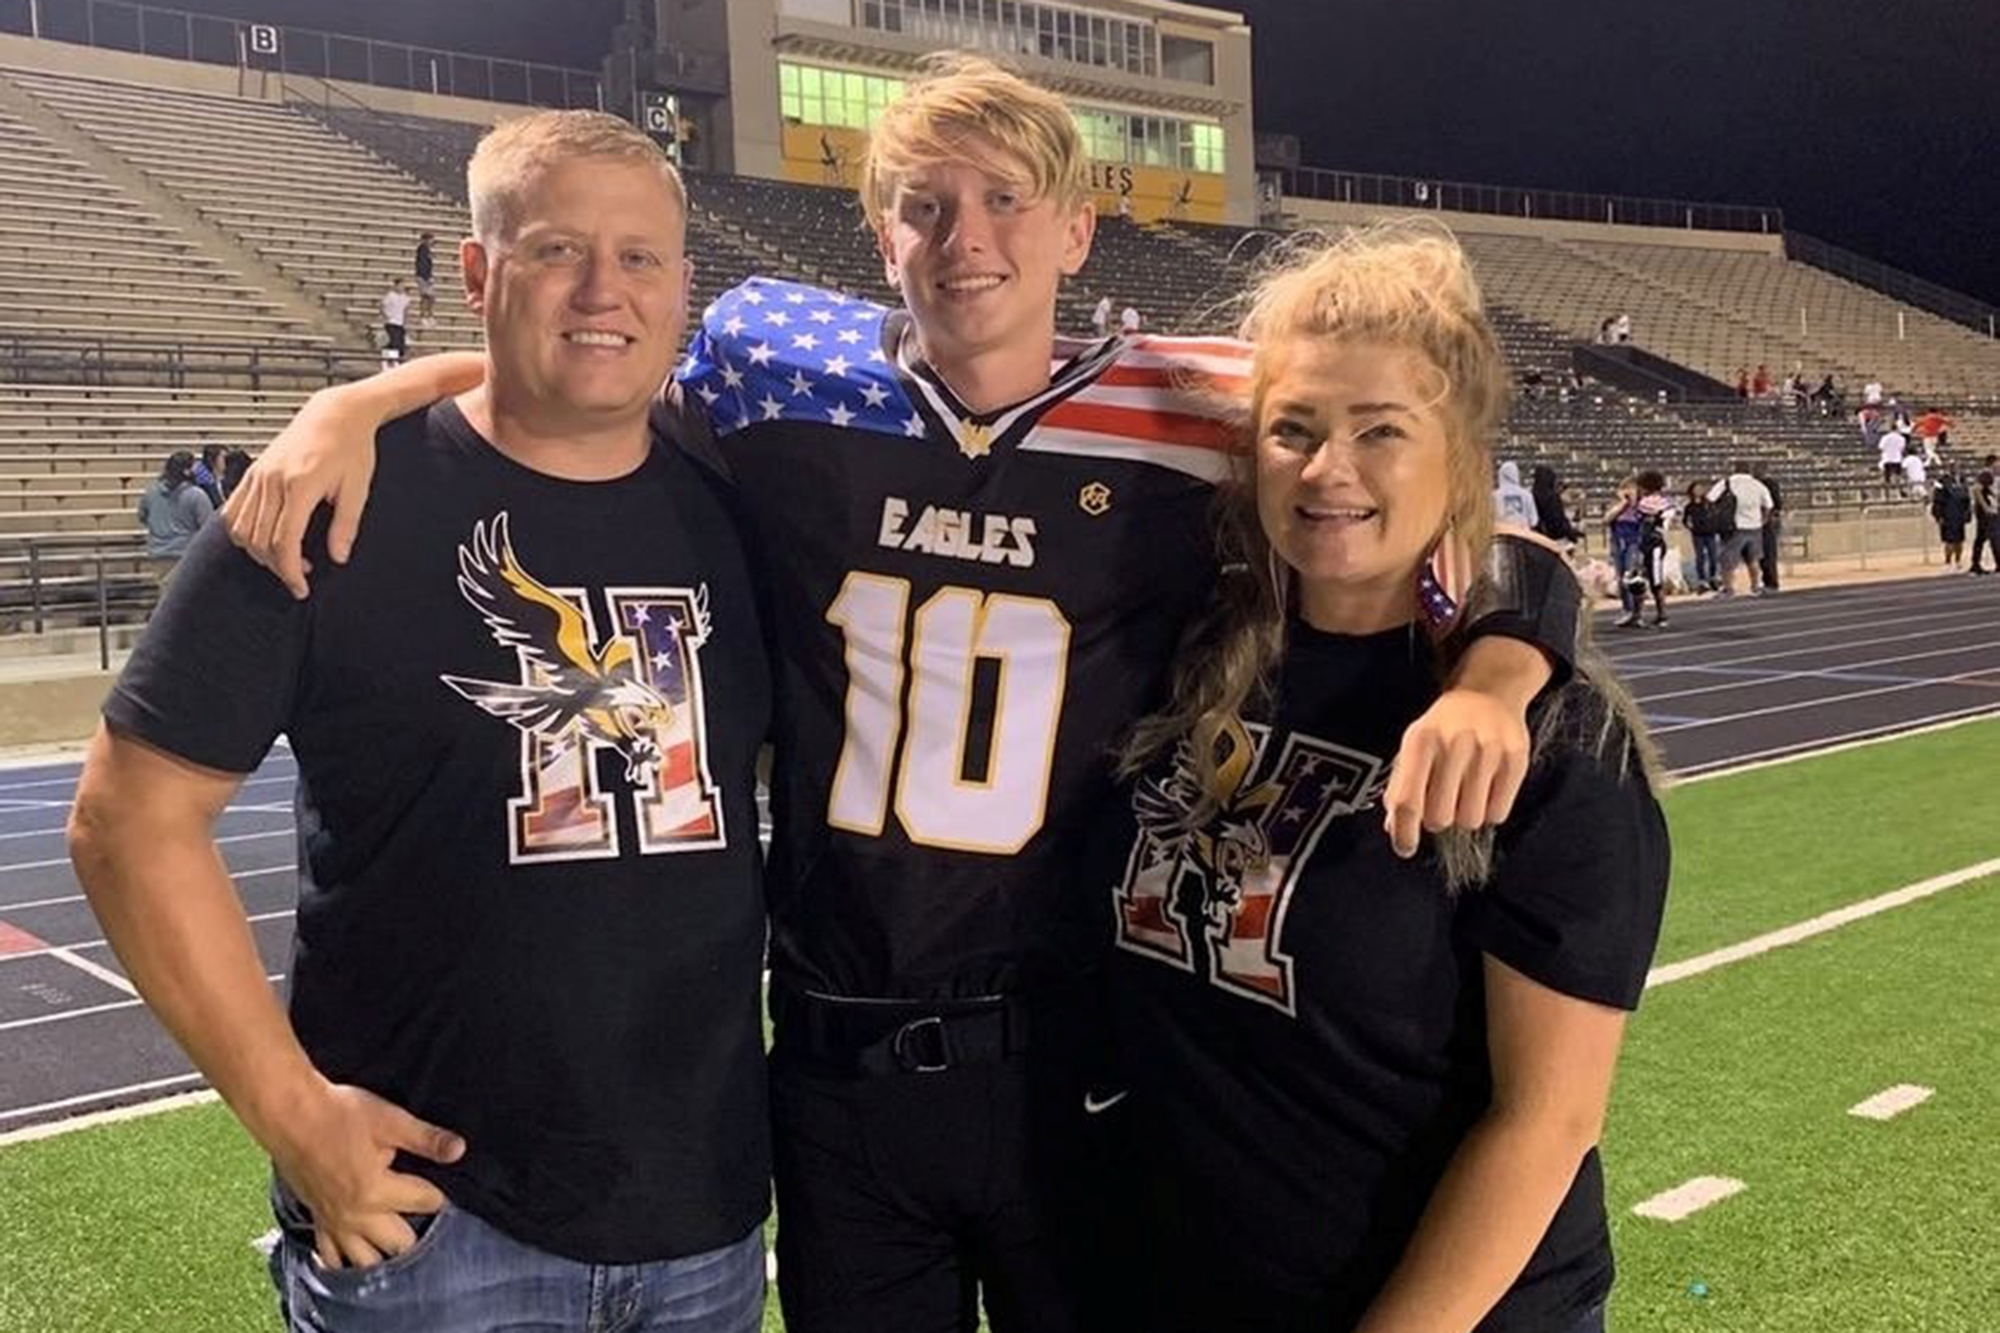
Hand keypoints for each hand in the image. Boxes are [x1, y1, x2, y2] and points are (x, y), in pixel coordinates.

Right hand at [221, 388, 381, 599]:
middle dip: (277, 567)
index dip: (290, 571)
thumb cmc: (351, 447)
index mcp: (299, 485)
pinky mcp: (253, 472)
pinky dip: (242, 532)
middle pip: (261, 540)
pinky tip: (261, 541)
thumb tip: (338, 557)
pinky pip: (233, 510)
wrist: (336, 414)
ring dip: (259, 553)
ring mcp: (258, 475)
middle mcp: (272, 480)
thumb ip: (346, 526)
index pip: (284, 541)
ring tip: (285, 560)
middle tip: (298, 578)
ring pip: (242, 528)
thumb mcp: (358, 489)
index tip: (300, 588)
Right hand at [267, 1080, 465, 1270]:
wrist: (289, 1115)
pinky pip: (330, 1255)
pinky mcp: (316, 1220)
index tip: (439, 1181)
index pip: (427, 1202)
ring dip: (383, 1253)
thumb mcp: (390, 1120)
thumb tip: (458, 1150)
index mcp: (377, 1192)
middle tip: (420, 1210)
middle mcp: (356, 1217)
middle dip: (416, 1229)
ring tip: (395, 1238)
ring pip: (365, 1260)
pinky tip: (353, 1256)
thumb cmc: (339, 1114)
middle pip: (400, 1243)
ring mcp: (334, 1223)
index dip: (438, 1191)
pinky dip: (344, 1260)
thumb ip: (426, 1139)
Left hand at [1381, 688, 1530, 857]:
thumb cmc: (1444, 727)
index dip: (1404, 832)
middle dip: (1438, 819)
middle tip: (1442, 802)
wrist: (1488, 691)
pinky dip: (1490, 810)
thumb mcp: (1414, 746)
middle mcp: (1454, 743)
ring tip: (1466, 792)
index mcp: (1420, 741)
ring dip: (1465, 816)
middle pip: (1439, 817)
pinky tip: (1486, 789)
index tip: (1405, 848)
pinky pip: (1498, 813)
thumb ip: (1401, 786)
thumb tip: (1395, 829)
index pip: (1407, 801)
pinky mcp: (1516, 759)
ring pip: (1471, 820)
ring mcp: (1488, 750)